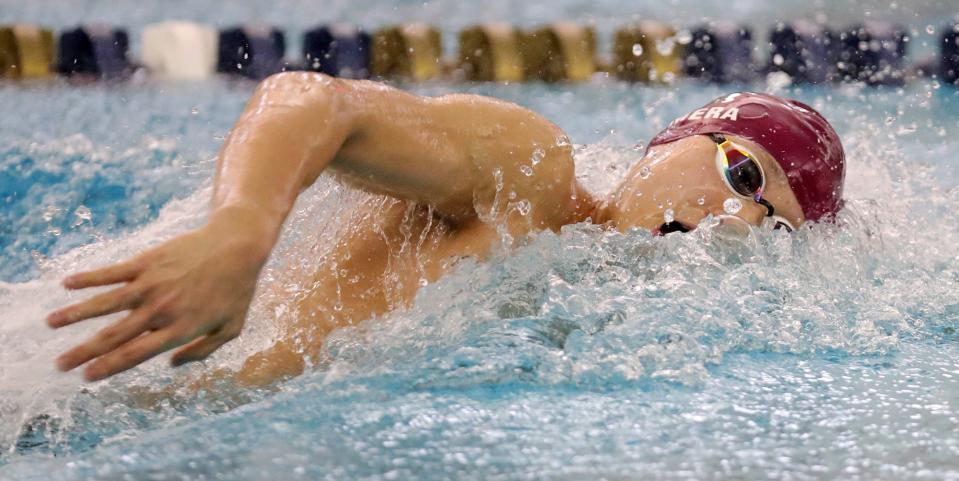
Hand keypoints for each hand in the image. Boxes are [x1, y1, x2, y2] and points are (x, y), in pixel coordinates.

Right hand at [47, 210, 274, 380]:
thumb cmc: (237, 290)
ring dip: (74, 314)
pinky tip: (67, 284)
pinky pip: (112, 272)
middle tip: (60, 364)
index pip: (135, 354)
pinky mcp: (147, 262)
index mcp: (179, 329)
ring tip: (50, 324)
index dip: (109, 367)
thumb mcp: (230, 328)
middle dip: (83, 352)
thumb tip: (172, 365)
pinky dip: (88, 278)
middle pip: (113, 336)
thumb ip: (203, 351)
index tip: (87, 377)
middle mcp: (160, 309)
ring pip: (104, 303)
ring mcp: (151, 284)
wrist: (237, 246)